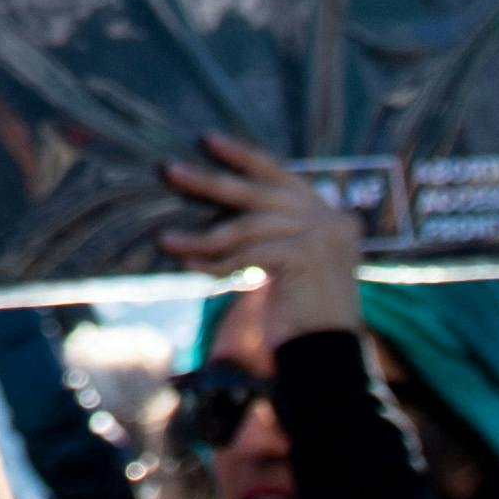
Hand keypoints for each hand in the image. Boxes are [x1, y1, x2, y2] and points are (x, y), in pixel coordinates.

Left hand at [155, 136, 364, 344]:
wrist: (327, 359)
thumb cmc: (302, 316)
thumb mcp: (288, 262)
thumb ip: (269, 230)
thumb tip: (215, 208)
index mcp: (330, 215)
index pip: (280, 176)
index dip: (243, 157)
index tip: (207, 140)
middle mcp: (332, 219)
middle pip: (258, 193)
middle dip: (209, 183)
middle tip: (168, 170)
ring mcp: (323, 236)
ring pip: (247, 227)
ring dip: (202, 236)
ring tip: (166, 240)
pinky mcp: (308, 256)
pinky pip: (248, 254)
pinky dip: (215, 261)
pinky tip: (190, 264)